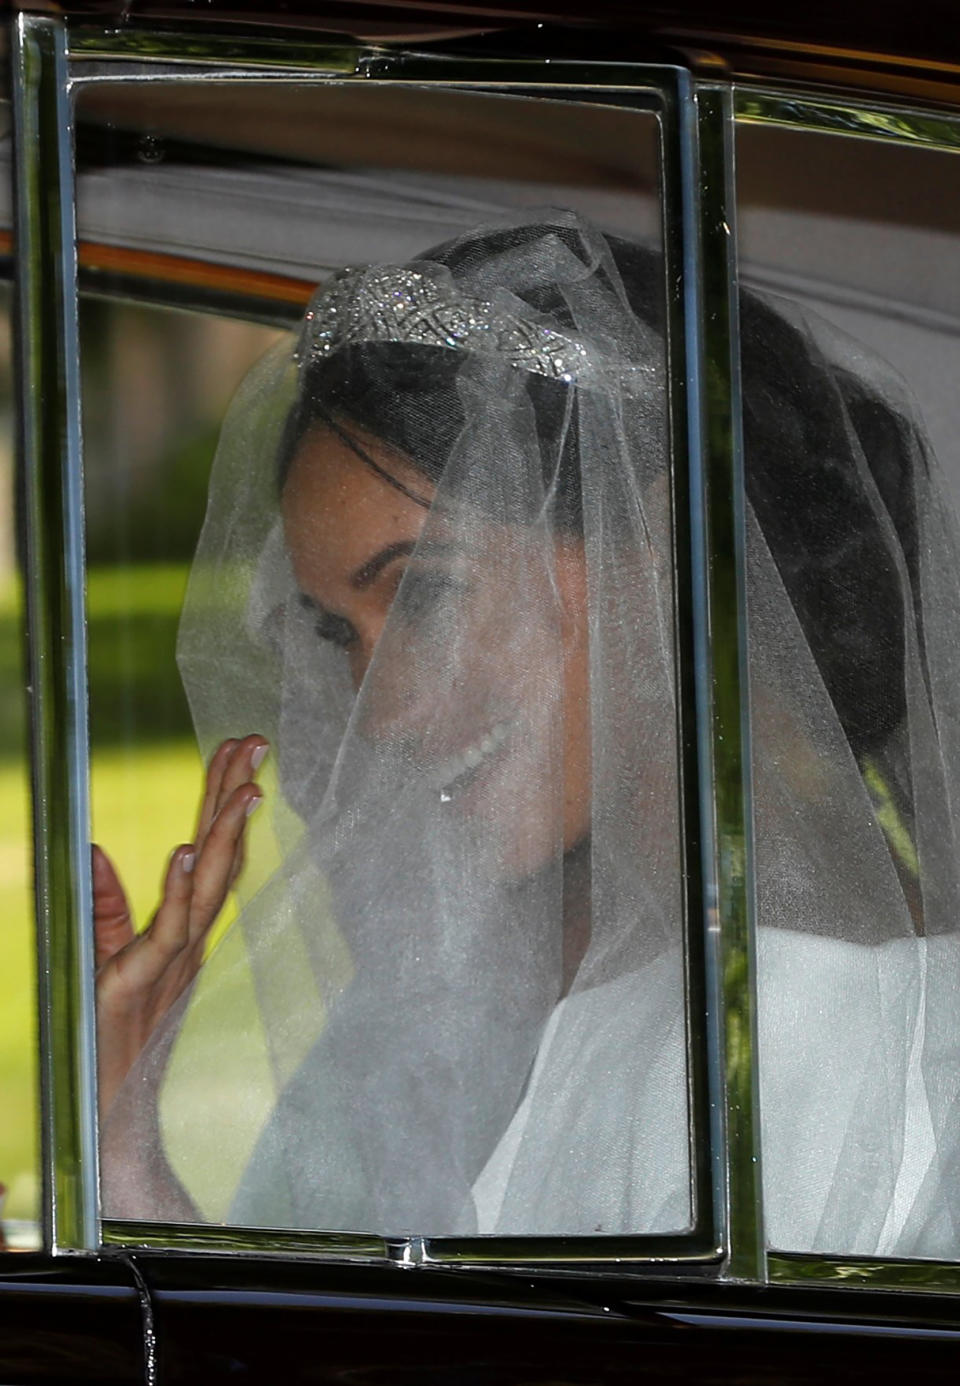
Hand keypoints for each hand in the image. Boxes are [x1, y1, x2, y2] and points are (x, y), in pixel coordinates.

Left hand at [94, 734, 266, 1120]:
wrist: (111, 1104)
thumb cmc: (108, 1029)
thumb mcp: (103, 951)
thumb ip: (104, 901)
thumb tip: (94, 846)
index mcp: (184, 925)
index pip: (210, 849)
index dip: (223, 798)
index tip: (239, 746)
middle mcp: (189, 935)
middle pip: (220, 854)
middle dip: (234, 796)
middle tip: (255, 741)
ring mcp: (173, 957)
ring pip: (210, 887)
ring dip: (226, 834)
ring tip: (242, 786)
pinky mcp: (144, 979)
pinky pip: (169, 929)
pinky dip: (179, 889)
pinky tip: (187, 850)